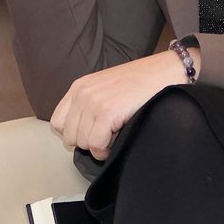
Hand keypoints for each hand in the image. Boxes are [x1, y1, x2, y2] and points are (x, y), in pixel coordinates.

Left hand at [50, 53, 187, 160]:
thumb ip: (89, 104)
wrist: (165, 72)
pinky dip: (106, 150)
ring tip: (114, 137)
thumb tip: (81, 133)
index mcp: (79, 87)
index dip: (74, 133)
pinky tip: (117, 141)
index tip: (91, 134)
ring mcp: (94, 102)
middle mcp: (82, 93)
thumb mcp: (106, 87)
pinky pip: (96, 145)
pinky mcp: (107, 112)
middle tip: (106, 137)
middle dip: (87, 142)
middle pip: (69, 137)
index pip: (58, 122)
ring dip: (98, 147)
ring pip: (83, 143)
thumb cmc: (141, 82)